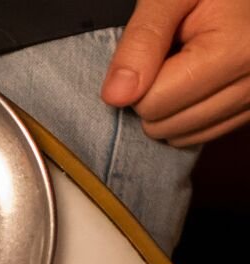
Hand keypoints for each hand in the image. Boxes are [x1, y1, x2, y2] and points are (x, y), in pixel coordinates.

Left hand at [104, 0, 249, 146]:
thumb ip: (141, 42)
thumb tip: (116, 96)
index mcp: (234, 54)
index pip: (152, 104)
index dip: (139, 78)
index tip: (157, 49)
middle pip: (165, 125)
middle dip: (154, 94)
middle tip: (170, 56)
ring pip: (180, 136)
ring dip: (170, 108)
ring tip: (185, 65)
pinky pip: (200, 135)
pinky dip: (187, 114)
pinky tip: (196, 81)